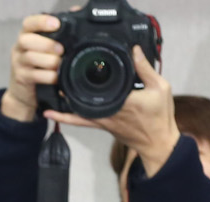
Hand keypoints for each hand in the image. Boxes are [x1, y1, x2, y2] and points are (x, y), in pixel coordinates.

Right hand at [1, 13, 64, 122]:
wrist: (24, 93)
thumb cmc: (39, 66)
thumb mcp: (45, 49)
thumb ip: (57, 35)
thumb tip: (75, 12)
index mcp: (26, 36)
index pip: (28, 24)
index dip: (41, 22)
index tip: (56, 24)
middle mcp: (19, 48)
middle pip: (26, 40)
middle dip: (46, 44)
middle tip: (61, 49)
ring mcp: (18, 63)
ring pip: (31, 57)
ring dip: (49, 61)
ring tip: (59, 64)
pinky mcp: (21, 78)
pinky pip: (34, 75)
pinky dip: (48, 76)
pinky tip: (56, 77)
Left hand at [43, 46, 180, 175]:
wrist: (158, 143)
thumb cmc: (160, 117)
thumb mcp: (160, 88)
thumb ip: (146, 68)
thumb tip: (134, 50)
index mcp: (122, 101)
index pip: (99, 88)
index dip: (85, 78)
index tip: (72, 67)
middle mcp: (109, 113)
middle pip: (82, 102)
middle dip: (67, 91)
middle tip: (53, 79)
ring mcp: (104, 122)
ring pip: (78, 115)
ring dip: (62, 107)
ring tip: (48, 98)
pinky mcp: (104, 127)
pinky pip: (82, 122)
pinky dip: (68, 118)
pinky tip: (55, 115)